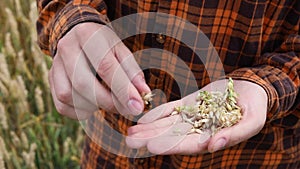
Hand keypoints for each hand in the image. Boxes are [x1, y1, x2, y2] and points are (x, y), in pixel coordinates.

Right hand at [49, 22, 149, 119]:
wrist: (78, 35)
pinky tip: (93, 103)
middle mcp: (66, 47)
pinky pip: (62, 105)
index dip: (122, 90)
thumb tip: (143, 93)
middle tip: (125, 108)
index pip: (105, 67)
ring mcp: (55, 64)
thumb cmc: (104, 45)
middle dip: (108, 102)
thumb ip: (132, 72)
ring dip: (94, 106)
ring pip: (70, 96)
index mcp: (87, 35)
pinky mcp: (51, 79)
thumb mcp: (121, 51)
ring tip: (108, 100)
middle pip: (83, 84)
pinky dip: (80, 111)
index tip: (137, 106)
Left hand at [126, 79, 266, 153]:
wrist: (251, 88)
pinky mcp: (189, 103)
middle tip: (130, 141)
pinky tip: (143, 119)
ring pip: (167, 124)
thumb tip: (213, 145)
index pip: (188, 144)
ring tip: (130, 132)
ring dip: (149, 128)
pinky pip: (171, 109)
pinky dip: (158, 113)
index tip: (152, 146)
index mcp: (212, 138)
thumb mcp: (251, 121)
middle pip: (172, 136)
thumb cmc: (255, 107)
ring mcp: (191, 116)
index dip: (170, 145)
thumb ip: (234, 134)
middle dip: (151, 139)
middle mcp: (198, 130)